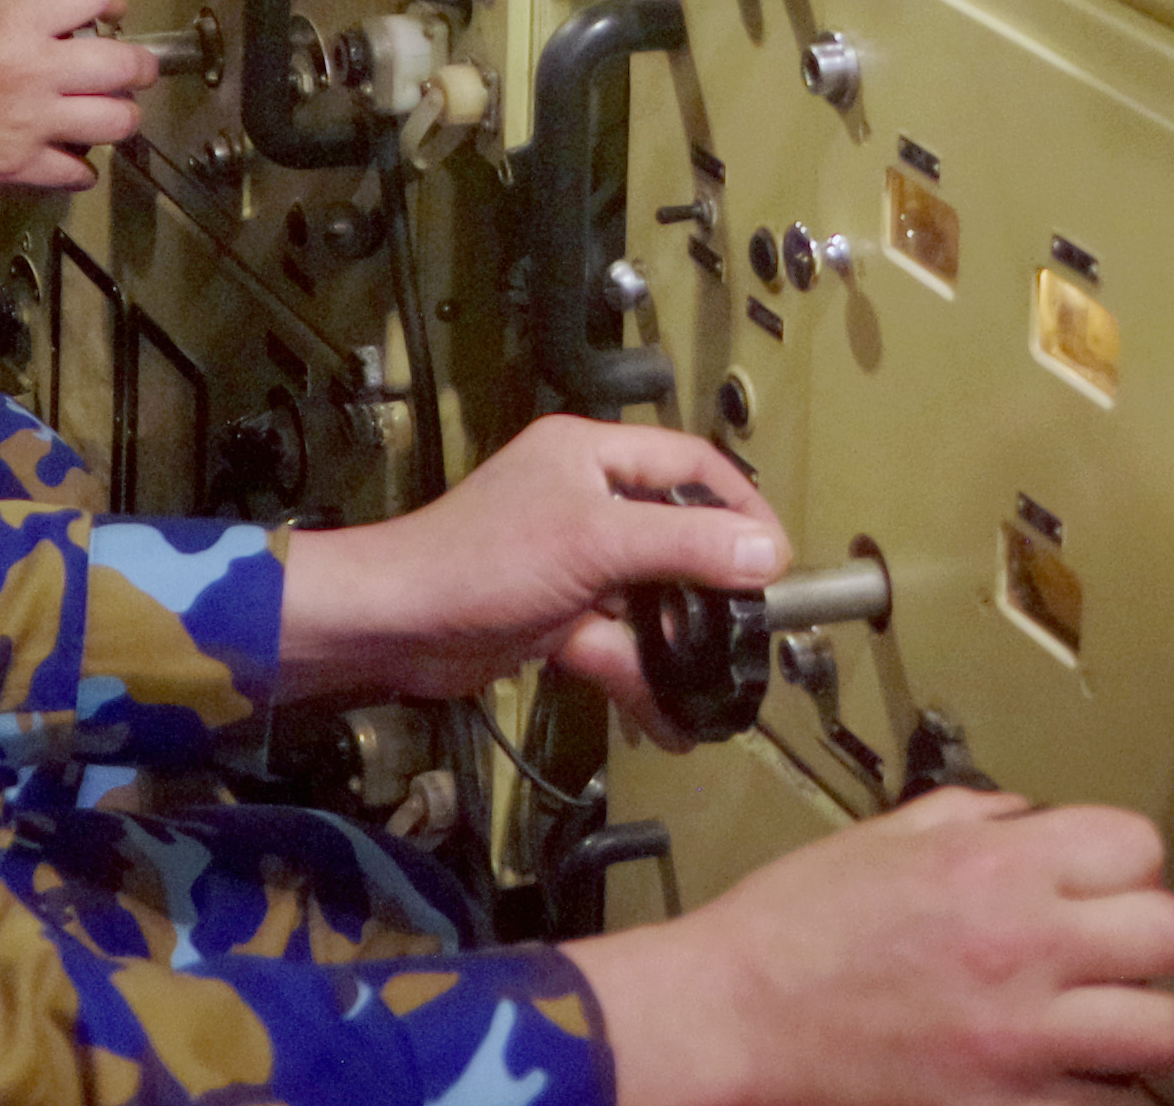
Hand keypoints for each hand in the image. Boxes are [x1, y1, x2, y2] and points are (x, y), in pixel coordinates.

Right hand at [0, 0, 153, 189]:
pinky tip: (73, 155)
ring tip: (112, 111)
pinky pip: (76, 173)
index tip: (111, 8)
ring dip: (121, 115)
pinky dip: (82, 166)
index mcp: (15, 23)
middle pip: (124, 66)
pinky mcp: (17, 167)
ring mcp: (30, 123)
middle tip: (136, 67)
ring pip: (115, 123)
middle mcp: (33, 71)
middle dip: (141, 64)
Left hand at [266, 415, 777, 707]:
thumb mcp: (597, 542)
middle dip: (713, 587)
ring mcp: (569, 561)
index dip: (739, 504)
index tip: (775, 556)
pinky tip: (671, 718)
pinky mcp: (554, 614)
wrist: (398, 626)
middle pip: (674, 535)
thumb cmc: (478, 560)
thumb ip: (686, 544)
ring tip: (717, 683)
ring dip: (679, 645)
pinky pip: (616, 642)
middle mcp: (583, 499)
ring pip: (647, 599)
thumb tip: (767, 551)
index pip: (689, 462)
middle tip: (753, 625)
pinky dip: (641, 678)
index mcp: (590, 455)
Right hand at [572, 791, 1173, 1105]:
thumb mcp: (883, 837)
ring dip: (1146, 1023)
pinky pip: (1112, 1105)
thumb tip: (1034, 822)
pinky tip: (1064, 1071)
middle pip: (1173, 934)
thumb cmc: (794, 927)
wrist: (739, 1015)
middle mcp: (1025, 947)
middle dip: (1153, 937)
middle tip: (1121, 949)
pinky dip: (1101, 1090)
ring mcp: (1025, 1038)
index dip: (1126, 859)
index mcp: (993, 866)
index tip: (1107, 878)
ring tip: (1111, 1020)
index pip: (1138, 844)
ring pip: (1166, 1031)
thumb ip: (974, 818)